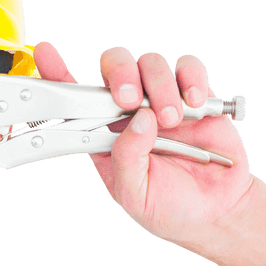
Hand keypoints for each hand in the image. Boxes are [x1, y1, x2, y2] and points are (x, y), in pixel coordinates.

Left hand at [32, 41, 255, 250]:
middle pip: (115, 66)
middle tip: (130, 100)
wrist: (219, 211)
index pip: (76, 98)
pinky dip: (191, 79)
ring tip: (172, 120)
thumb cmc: (171, 207)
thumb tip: (137, 120)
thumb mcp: (135, 194)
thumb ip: (127, 158)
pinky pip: (188, 68)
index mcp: (106, 133)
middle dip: (120, 75)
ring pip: (151, 63)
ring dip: (160, 88)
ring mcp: (162, 99)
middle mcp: (131, 111)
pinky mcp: (195, 96)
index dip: (57, 73)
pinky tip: (194, 105)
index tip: (45, 54)